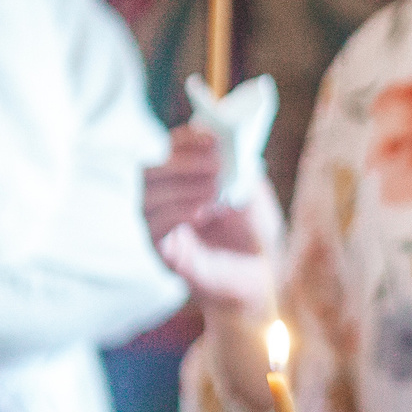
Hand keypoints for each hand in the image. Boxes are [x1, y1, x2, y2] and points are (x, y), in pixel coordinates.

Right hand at [147, 125, 280, 312]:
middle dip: (183, 162)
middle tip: (216, 164)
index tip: (212, 136)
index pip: (170, 149)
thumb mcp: (253, 193)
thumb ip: (240, 168)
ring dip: (183, 188)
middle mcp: (162, 197)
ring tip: (216, 190)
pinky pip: (154, 227)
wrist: (262, 275)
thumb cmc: (256, 231)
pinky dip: (177, 214)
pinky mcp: (161, 251)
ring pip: (148, 196)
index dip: (186, 139)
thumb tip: (231, 140)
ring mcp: (157, 224)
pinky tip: (202, 212)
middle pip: (150, 169)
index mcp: (182, 177)